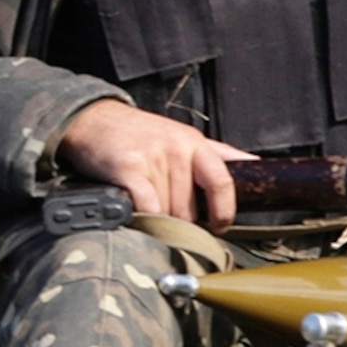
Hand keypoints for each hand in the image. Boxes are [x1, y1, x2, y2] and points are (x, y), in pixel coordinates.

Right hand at [55, 100, 249, 229]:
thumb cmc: (138, 133)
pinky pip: (147, 206)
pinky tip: (136, 213)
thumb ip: (217, 154)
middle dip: (179, 219)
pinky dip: (143, 217)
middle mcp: (177, 149)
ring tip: (144, 207)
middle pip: (189, 207)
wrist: (92, 120)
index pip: (222, 182)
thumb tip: (255, 164)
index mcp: (195, 143)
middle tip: (165, 214)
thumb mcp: (182, 137)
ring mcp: (153, 158)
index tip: (218, 226)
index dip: (224, 211)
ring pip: (167, 211)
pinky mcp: (129, 168)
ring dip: (156, 219)